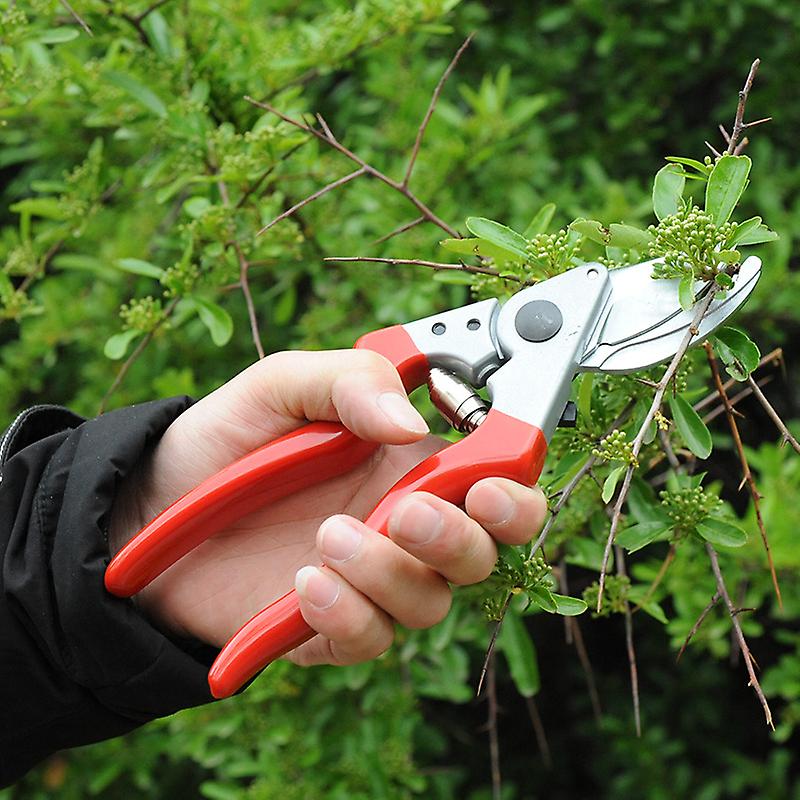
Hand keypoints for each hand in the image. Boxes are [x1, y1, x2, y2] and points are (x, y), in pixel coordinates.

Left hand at [110, 350, 546, 666]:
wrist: (151, 505)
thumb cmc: (226, 439)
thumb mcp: (282, 383)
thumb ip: (350, 382)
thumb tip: (410, 424)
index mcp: (408, 458)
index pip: (496, 477)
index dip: (513, 486)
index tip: (490, 480)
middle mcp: (402, 520)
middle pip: (483, 549)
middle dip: (462, 536)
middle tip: (408, 511)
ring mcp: (370, 576)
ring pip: (431, 599)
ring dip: (388, 570)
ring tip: (325, 537)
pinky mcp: (331, 625)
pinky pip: (371, 638)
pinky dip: (348, 614)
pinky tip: (304, 583)